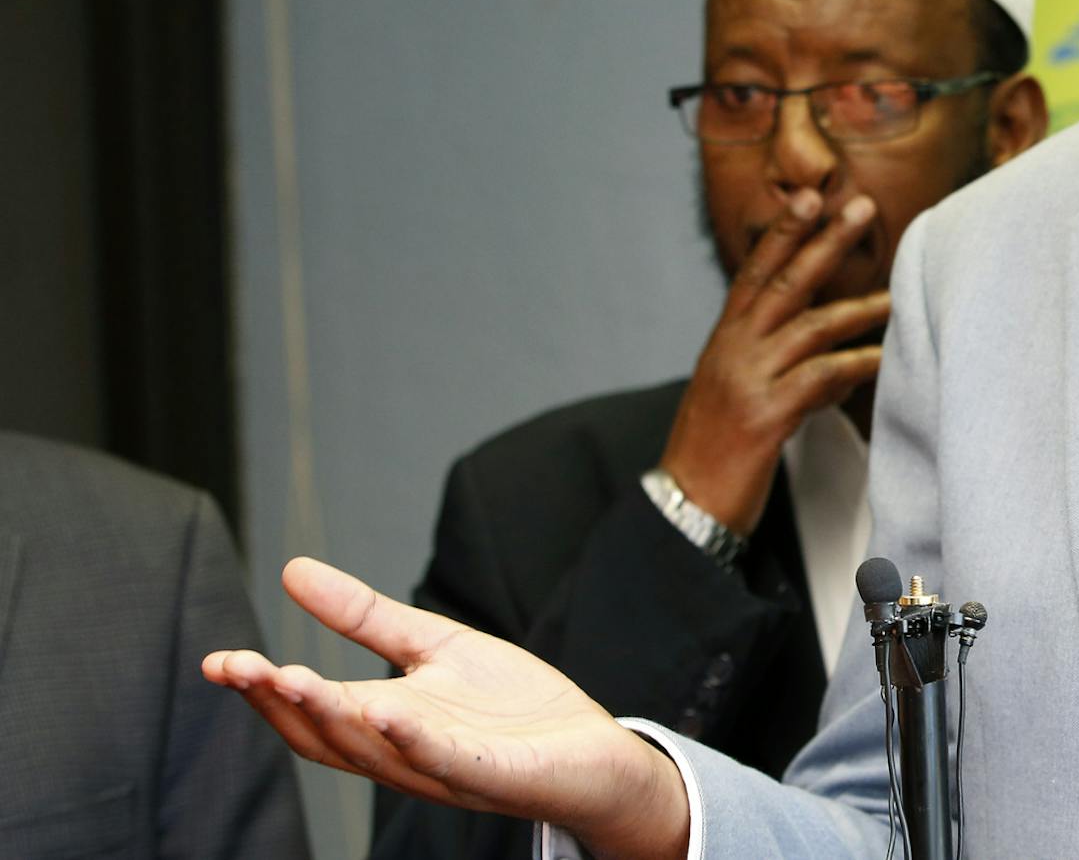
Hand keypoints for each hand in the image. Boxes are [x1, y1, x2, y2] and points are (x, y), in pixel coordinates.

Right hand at [203, 557, 688, 859]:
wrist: (596, 753)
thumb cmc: (514, 708)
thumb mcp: (434, 645)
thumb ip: (366, 615)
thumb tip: (291, 570)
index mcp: (384, 723)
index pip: (310, 712)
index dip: (262, 689)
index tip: (215, 660)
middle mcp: (404, 753)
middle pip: (327, 736)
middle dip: (280, 702)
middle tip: (238, 667)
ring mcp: (447, 770)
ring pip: (374, 751)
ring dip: (331, 718)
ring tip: (292, 678)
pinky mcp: (495, 776)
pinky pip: (446, 761)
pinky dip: (412, 740)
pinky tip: (384, 710)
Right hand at [662, 189, 889, 531]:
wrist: (685, 508)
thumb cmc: (715, 454)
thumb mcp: (741, 397)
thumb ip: (784, 371)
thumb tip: (839, 366)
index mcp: (725, 341)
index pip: (754, 271)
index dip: (783, 232)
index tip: (810, 196)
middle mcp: (733, 350)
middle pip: (783, 281)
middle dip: (824, 242)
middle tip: (861, 208)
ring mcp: (747, 380)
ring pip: (810, 327)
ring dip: (860, 309)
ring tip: (898, 295)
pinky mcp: (764, 416)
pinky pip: (820, 378)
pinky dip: (856, 366)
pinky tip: (885, 360)